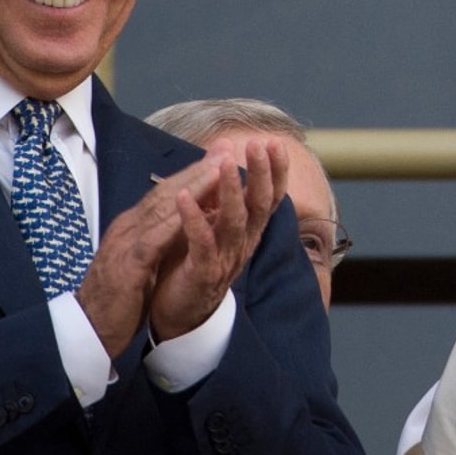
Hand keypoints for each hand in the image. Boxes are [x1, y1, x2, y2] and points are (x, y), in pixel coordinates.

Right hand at [75, 151, 225, 359]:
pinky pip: (151, 241)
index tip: (220, 157)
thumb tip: (182, 221)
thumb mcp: (141, 261)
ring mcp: (123, 245)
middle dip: (198, 170)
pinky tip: (192, 212)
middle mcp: (127, 228)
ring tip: (219, 170)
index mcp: (132, 226)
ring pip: (161, 209)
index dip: (194, 174)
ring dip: (192, 187)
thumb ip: (157, 239)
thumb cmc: (117, 297)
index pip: (166, 193)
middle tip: (225, 151)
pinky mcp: (125, 268)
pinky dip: (172, 224)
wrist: (87, 330)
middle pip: (166, 192)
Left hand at [148, 137, 288, 341]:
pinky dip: (194, 220)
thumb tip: (226, 145)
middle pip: (259, 204)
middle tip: (258, 144)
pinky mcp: (204, 273)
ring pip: (235, 222)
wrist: (180, 312)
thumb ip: (219, 185)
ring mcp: (225, 258)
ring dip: (231, 191)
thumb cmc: (195, 259)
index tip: (275, 142)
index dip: (275, 170)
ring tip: (225, 164)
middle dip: (261, 173)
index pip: (269, 196)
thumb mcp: (211, 218)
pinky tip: (184, 198)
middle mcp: (243, 242)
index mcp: (248, 228)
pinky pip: (202, 245)